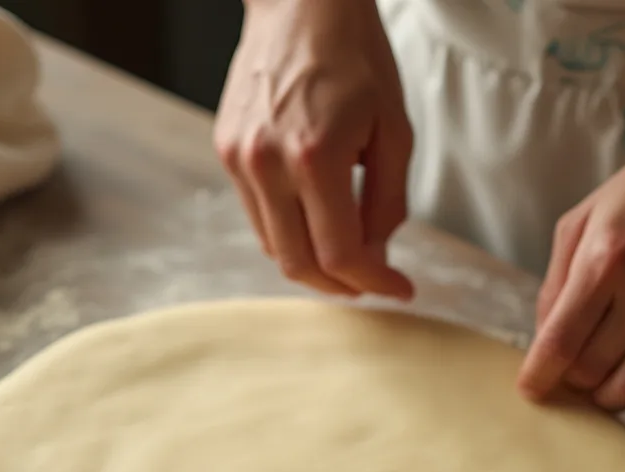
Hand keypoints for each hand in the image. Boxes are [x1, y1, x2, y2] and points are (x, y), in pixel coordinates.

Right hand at [214, 0, 413, 298]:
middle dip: (340, 285)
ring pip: (275, 247)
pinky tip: (316, 219)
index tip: (398, 289)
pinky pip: (259, 216)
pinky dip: (290, 232)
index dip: (373, 283)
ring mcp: (239, 159)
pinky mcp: (226, 153)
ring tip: (346, 252)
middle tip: (370, 283)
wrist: (300, 1)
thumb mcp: (394, 131)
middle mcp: (267, 163)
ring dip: (313, 263)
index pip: (340, 253)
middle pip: (299, 264)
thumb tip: (376, 258)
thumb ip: (387, 204)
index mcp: (315, 156)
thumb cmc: (355, 56)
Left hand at [518, 112, 624, 408]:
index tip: (530, 391)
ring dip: (609, 397)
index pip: (560, 342)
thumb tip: (542, 341)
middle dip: (573, 381)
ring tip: (602, 383)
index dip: (538, 377)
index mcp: (605, 260)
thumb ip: (556, 283)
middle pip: (593, 371)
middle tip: (571, 373)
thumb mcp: (584, 220)